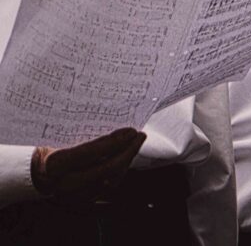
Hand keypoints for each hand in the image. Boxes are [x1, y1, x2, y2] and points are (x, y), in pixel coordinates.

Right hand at [31, 128, 145, 202]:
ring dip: (126, 162)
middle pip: (107, 169)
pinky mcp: (82, 201)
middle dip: (128, 151)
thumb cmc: (45, 152)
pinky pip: (107, 188)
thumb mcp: (57, 139)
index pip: (92, 152)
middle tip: (139, 135)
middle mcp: (66, 183)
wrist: (32, 176)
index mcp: (56, 165)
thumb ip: (84, 137)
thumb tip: (112, 128)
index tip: (131, 130)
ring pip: (111, 180)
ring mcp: (75, 196)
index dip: (115, 141)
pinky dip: (119, 172)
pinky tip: (125, 159)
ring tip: (134, 145)